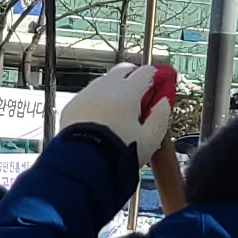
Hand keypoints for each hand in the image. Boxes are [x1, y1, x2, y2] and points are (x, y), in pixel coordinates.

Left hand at [62, 58, 183, 163]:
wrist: (82, 167)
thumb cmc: (115, 154)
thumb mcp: (150, 139)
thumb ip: (161, 116)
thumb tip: (164, 102)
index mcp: (127, 92)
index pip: (148, 72)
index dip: (159, 76)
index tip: (164, 83)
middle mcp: (105, 87)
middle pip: (125, 71)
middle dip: (136, 79)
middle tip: (143, 96)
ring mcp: (86, 95)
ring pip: (105, 83)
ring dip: (116, 91)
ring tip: (122, 114)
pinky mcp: (72, 107)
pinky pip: (89, 97)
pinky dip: (98, 103)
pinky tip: (102, 121)